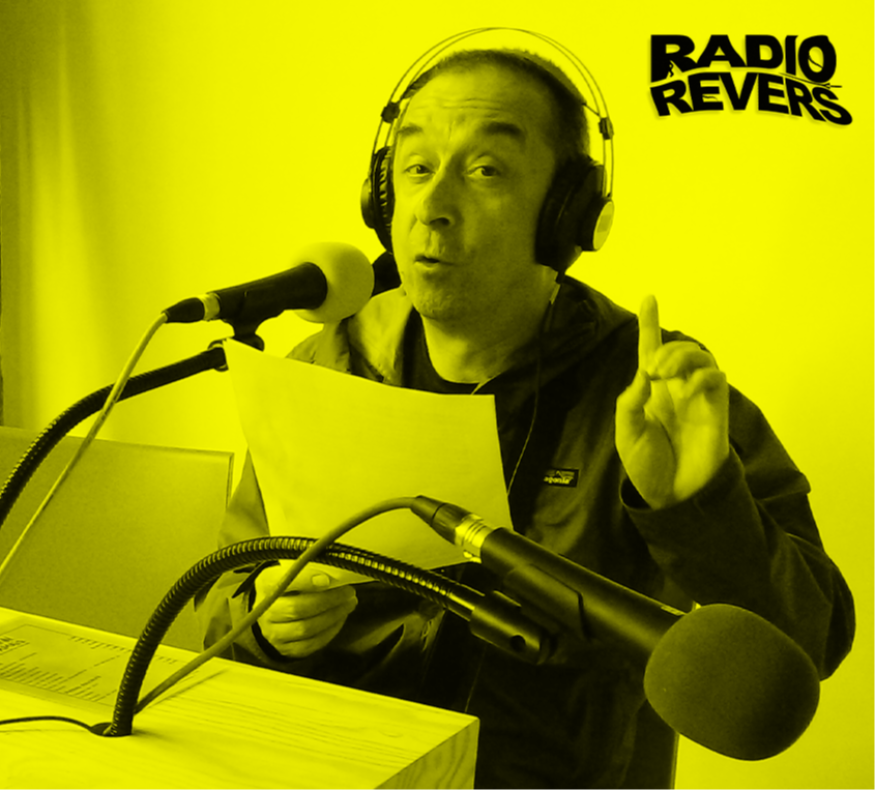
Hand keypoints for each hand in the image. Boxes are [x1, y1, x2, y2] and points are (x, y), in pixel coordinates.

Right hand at [254, 566, 357, 658]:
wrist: (269, 612)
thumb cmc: (287, 585)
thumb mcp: (290, 570)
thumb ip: (307, 569)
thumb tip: (332, 573)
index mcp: (266, 584)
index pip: (284, 582)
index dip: (306, 581)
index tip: (328, 579)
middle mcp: (266, 611)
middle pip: (298, 609)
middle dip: (329, 600)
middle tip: (349, 592)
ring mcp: (274, 633)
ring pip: (306, 629)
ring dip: (334, 616)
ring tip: (350, 603)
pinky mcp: (286, 649)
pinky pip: (311, 644)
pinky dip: (330, 631)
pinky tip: (341, 617)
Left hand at [615, 295, 728, 508]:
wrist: (672, 497)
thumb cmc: (648, 468)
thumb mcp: (626, 435)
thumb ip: (629, 403)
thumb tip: (643, 374)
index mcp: (651, 393)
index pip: (650, 351)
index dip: (650, 325)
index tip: (649, 298)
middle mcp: (675, 390)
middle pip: (677, 349)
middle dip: (665, 348)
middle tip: (653, 370)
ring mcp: (697, 399)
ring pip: (700, 357)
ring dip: (682, 357)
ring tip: (664, 375)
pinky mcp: (715, 411)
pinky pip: (716, 378)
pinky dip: (703, 375)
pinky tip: (688, 389)